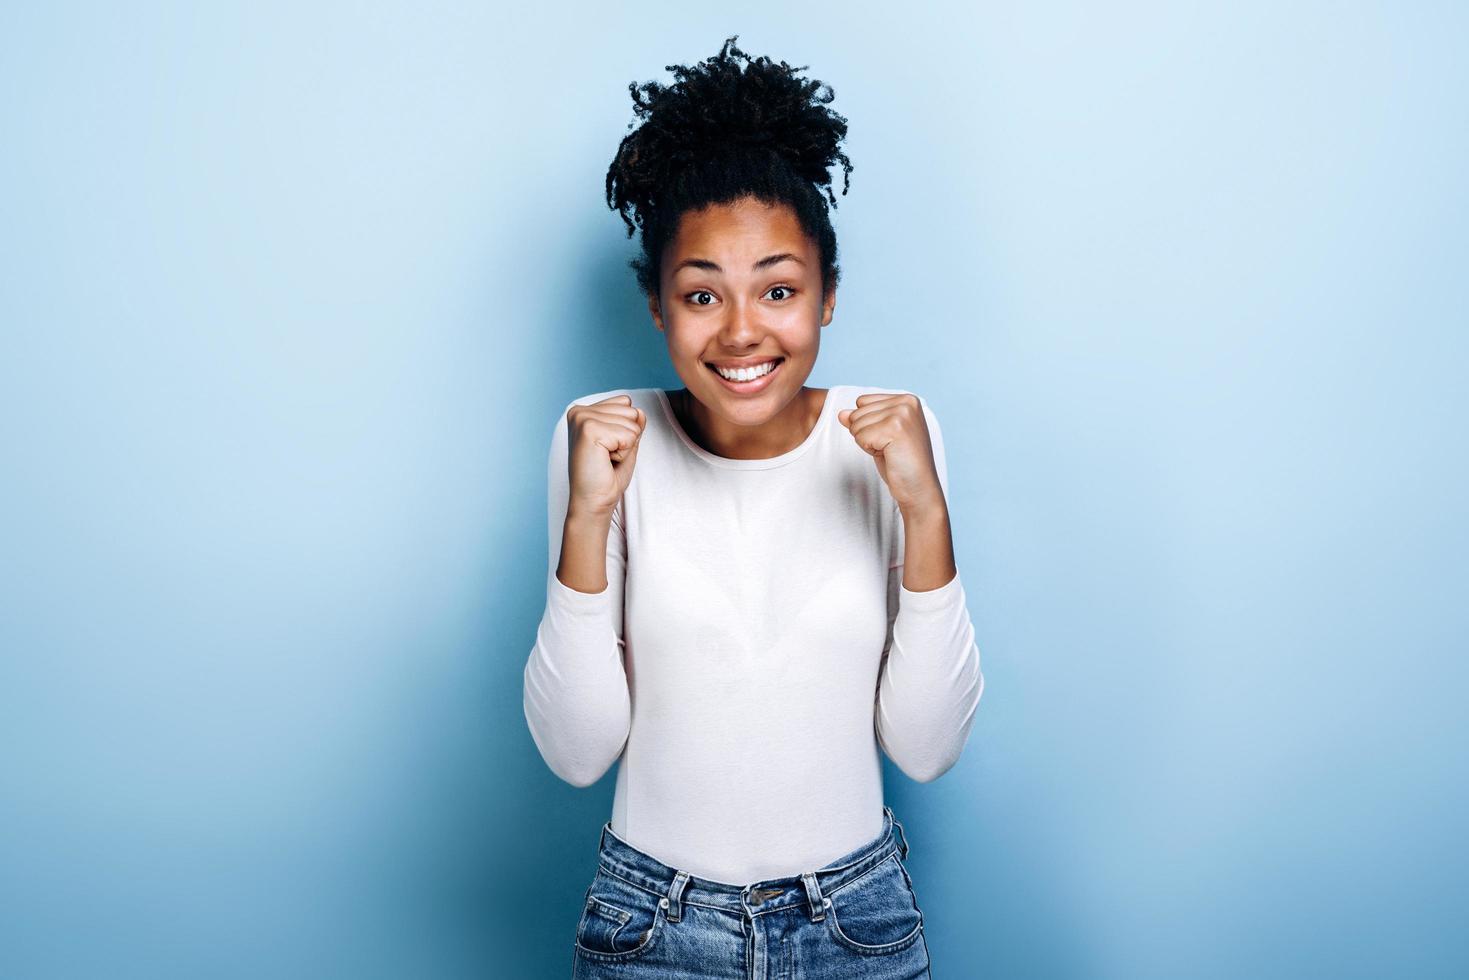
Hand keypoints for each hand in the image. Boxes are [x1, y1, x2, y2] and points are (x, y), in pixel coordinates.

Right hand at [566, 395, 645, 518]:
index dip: (625, 430)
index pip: (626, 403)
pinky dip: (623, 453)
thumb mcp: (625, 444)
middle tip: (606, 457)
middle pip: (631, 411)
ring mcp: (582, 418)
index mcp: (584, 411)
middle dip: (627, 438)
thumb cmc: (606, 477)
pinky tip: (604, 462)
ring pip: (632, 423)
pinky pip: (629, 435)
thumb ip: (633, 424)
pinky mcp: (588, 430)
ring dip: (625, 446)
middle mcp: (579, 411)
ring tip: (605, 459)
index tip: (607, 449)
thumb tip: (640, 411)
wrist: (593, 502)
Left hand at [837, 393, 944, 513]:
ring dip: (868, 443)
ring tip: (890, 451)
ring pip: (857, 425)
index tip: (888, 437)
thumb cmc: (901, 462)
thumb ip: (861, 420)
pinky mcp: (895, 428)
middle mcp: (906, 402)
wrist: (918, 487)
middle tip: (890, 447)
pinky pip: (861, 437)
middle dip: (866, 434)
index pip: (862, 402)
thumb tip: (841, 414)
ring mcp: (902, 413)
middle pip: (857, 412)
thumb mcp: (878, 436)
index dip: (868, 424)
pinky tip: (889, 455)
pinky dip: (870, 450)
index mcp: (906, 399)